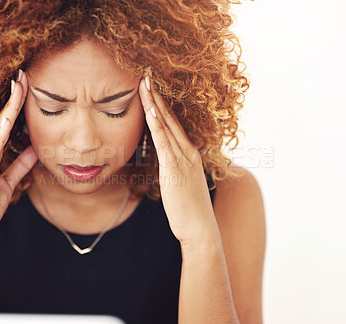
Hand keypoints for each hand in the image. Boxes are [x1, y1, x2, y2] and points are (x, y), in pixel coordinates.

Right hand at [0, 70, 37, 249]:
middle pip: (1, 119)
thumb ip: (20, 165)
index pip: (5, 124)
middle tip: (23, 76)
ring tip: (19, 85)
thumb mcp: (8, 181)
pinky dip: (2, 130)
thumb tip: (35, 150)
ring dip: (9, 105)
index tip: (25, 88)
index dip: (15, 106)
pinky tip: (10, 116)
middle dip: (13, 97)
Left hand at [138, 69, 217, 243]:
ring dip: (155, 103)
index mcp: (190, 154)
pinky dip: (158, 125)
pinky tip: (151, 110)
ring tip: (144, 82)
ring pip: (166, 125)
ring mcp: (183, 159)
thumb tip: (166, 162)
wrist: (200, 228)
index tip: (152, 87)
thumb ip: (176, 169)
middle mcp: (188, 151)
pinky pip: (165, 143)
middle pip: (170, 118)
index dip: (162, 104)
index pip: (174, 124)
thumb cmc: (191, 209)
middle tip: (146, 73)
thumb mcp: (184, 184)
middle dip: (157, 95)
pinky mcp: (175, 169)